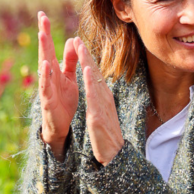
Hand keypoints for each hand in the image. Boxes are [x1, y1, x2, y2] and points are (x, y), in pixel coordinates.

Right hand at [37, 11, 78, 156]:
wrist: (61, 125)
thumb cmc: (64, 100)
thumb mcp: (69, 77)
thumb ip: (70, 60)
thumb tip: (72, 40)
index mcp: (54, 69)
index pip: (50, 47)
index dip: (47, 31)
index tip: (44, 14)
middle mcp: (48, 76)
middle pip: (45, 52)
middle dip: (43, 35)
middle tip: (41, 17)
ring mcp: (46, 87)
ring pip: (44, 66)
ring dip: (43, 50)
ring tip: (42, 35)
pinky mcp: (48, 100)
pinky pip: (46, 86)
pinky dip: (45, 76)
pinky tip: (46, 65)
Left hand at [76, 38, 123, 164]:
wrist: (115, 155)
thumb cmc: (108, 135)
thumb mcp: (102, 112)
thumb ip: (98, 98)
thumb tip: (95, 86)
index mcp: (102, 98)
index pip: (94, 75)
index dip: (87, 59)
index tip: (79, 44)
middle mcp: (104, 98)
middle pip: (95, 73)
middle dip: (86, 55)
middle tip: (78, 38)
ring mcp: (102, 107)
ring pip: (94, 80)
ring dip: (88, 63)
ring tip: (81, 48)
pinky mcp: (98, 116)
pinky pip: (94, 97)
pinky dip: (90, 83)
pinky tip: (87, 72)